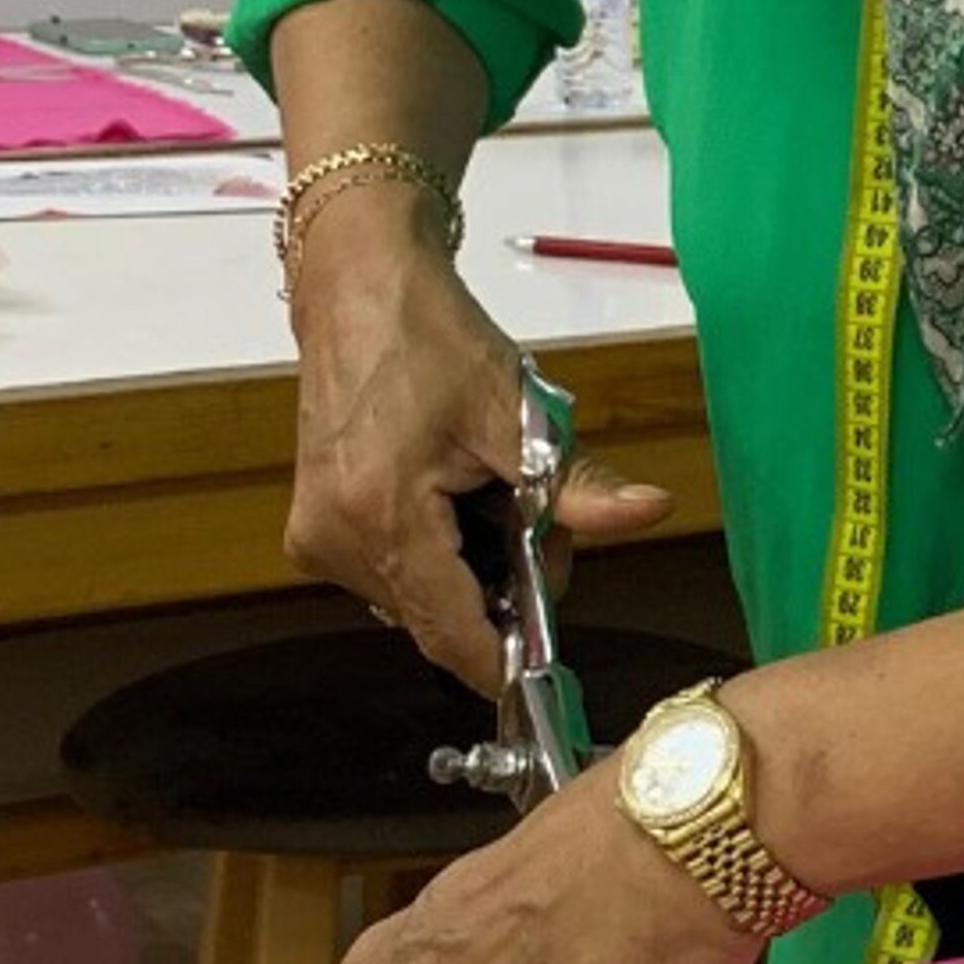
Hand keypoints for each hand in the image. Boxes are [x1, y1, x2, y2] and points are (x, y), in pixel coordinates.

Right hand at [285, 215, 669, 689]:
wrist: (358, 287)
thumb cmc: (434, 339)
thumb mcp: (517, 411)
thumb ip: (577, 482)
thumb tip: (650, 512)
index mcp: (381, 517)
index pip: (451, 631)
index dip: (505, 660)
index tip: (552, 676)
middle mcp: (336, 543)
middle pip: (440, 617)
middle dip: (503, 590)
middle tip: (540, 521)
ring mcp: (317, 540)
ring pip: (418, 598)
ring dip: (472, 570)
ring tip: (493, 492)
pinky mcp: (313, 530)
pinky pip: (392, 572)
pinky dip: (438, 552)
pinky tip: (457, 497)